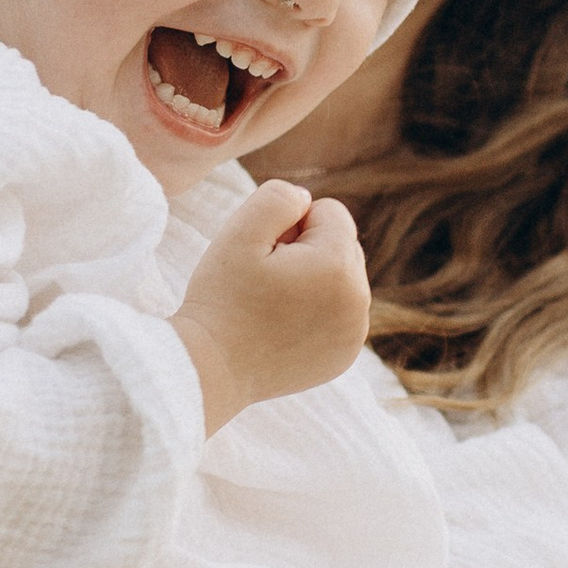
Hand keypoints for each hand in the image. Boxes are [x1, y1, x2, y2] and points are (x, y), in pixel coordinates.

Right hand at [174, 182, 373, 433]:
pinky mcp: (344, 356)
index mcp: (339, 265)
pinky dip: (315, 315)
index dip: (290, 224)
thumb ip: (279, 197)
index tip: (265, 255)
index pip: (329, 211)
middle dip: (307, 251)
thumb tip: (306, 201)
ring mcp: (354, 333)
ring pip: (341, 280)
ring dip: (313, 281)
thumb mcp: (240, 230)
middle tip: (266, 280)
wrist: (209, 370)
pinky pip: (338, 315)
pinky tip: (280, 329)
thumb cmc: (221, 298)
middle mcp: (359, 300)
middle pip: (341, 245)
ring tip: (272, 305)